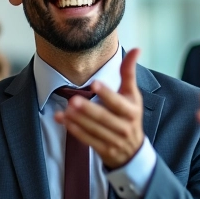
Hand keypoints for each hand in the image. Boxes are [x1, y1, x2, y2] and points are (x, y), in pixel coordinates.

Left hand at [55, 48, 144, 169]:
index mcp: (132, 111)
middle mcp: (124, 127)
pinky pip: (87, 140)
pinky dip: (74, 130)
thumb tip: (136, 48)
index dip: (107, 93)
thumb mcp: (132, 94)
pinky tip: (63, 120)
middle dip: (88, 109)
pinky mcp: (103, 150)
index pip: (118, 102)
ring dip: (78, 120)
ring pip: (94, 130)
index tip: (95, 83)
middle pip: (104, 118)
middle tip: (73, 99)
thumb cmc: (130, 115)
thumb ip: (129, 72)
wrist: (133, 150)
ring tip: (65, 109)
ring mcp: (114, 141)